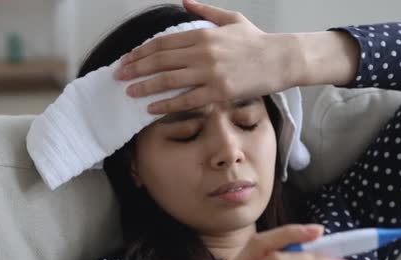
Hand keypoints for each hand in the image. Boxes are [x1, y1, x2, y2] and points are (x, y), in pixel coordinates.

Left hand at [116, 0, 297, 113]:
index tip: (127, 59)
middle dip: (136, 68)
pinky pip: (186, 100)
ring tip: (130, 92)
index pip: (163, 43)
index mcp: (203, 34)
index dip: (141, 52)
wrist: (281, 59)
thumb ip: (205, 10)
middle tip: (120, 76)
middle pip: (160, 61)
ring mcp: (210, 73)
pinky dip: (166, 104)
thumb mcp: (231, 19)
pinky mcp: (219, 92)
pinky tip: (152, 108)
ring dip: (145, 87)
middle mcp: (203, 53)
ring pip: (168, 80)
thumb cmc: (257, 41)